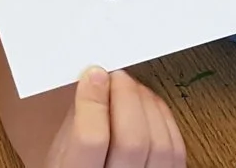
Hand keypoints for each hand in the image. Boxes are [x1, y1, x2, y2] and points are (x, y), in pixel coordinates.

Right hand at [45, 67, 185, 167]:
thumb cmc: (75, 166)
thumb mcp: (60, 150)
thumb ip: (74, 119)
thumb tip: (94, 81)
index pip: (91, 139)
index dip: (93, 102)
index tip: (93, 76)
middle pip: (132, 141)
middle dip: (126, 97)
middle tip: (116, 77)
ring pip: (160, 144)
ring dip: (147, 104)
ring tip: (131, 88)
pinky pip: (176, 150)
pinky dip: (164, 118)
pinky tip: (148, 105)